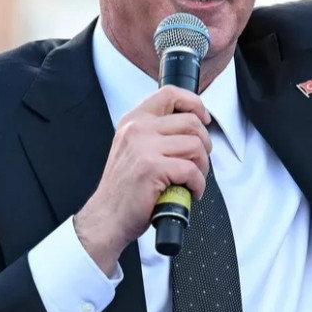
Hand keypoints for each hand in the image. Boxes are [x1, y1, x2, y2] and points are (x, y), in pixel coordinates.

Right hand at [74, 85, 211, 272]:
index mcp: (134, 121)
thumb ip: (157, 133)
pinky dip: (198, 185)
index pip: (170, 93)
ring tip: (191, 181)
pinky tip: (188, 193)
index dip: (194, 103)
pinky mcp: (152, 168)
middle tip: (198, 163)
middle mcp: (137, 129)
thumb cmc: (126, 189)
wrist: (106, 218)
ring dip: (202, 167)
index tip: (204, 119)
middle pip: (192, 122)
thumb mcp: (135, 149)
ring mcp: (144, 147)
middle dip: (204, 145)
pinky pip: (192, 171)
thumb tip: (193, 126)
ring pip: (195, 146)